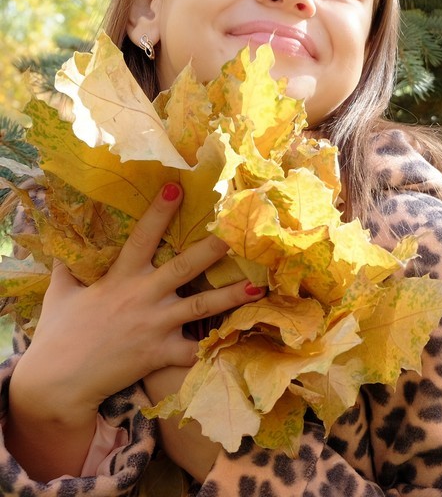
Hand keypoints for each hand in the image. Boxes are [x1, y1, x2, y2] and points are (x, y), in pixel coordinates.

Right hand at [5, 183, 264, 479]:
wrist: (58, 381)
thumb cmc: (59, 333)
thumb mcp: (61, 291)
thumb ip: (67, 264)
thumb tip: (63, 241)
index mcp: (120, 277)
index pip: (143, 236)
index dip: (160, 211)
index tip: (178, 187)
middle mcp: (143, 296)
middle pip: (185, 266)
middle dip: (213, 248)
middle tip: (238, 231)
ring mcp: (155, 325)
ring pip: (201, 306)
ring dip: (230, 295)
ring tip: (257, 285)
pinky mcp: (160, 354)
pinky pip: (194, 350)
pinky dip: (216, 346)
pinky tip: (240, 338)